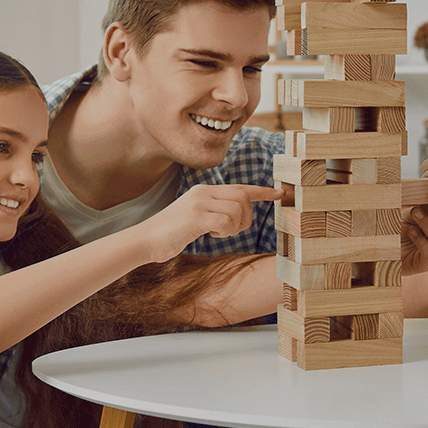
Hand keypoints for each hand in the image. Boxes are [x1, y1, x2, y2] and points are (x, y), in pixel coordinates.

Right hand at [147, 184, 282, 261]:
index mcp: (205, 191)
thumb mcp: (197, 217)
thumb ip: (215, 211)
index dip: (262, 192)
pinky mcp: (196, 216)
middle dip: (246, 218)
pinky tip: (211, 234)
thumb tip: (238, 214)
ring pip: (238, 210)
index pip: (240, 188)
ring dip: (234, 227)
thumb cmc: (173, 232)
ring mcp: (200, 203)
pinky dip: (225, 232)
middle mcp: (204, 192)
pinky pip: (227, 221)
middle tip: (232, 230)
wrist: (147, 239)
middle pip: (243, 199)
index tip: (280, 193)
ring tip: (218, 232)